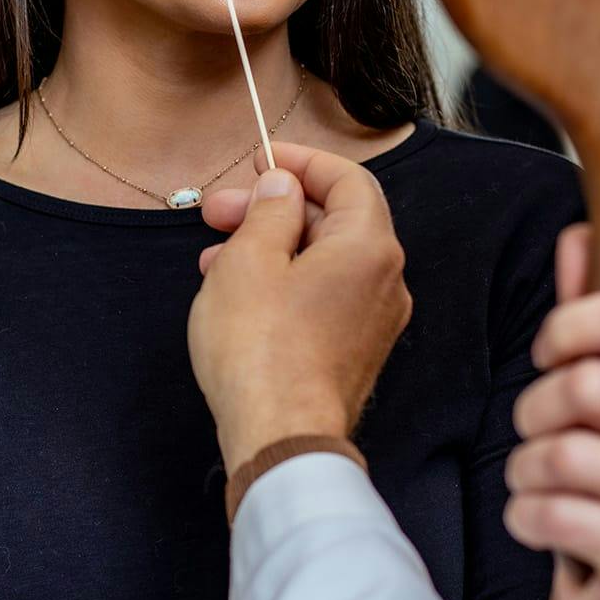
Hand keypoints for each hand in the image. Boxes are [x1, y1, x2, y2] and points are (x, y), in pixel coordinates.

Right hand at [187, 143, 411, 474]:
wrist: (280, 438)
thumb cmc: (261, 353)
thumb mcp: (248, 261)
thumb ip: (268, 212)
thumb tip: (283, 188)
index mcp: (369, 247)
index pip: (348, 180)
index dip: (303, 163)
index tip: (263, 160)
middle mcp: (385, 281)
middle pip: (334, 221)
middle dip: (273, 209)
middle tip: (220, 211)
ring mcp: (374, 321)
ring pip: (324, 261)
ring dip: (272, 248)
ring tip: (215, 257)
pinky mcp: (356, 352)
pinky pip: (324, 297)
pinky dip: (285, 282)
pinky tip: (239, 293)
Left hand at [506, 225, 599, 599]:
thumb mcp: (596, 387)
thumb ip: (587, 315)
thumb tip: (578, 233)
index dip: (564, 332)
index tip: (549, 358)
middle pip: (582, 387)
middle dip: (532, 414)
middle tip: (539, 437)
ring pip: (559, 455)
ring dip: (524, 473)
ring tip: (545, 486)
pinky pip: (552, 514)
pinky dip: (525, 520)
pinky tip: (546, 527)